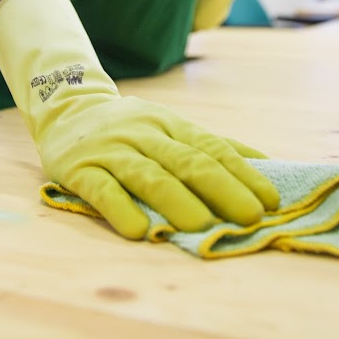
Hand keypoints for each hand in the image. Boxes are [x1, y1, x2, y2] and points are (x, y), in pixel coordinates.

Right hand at [0, 0, 277, 238]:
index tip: (271, 200)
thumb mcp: (170, 126)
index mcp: (171, 124)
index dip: (243, 173)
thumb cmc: (131, 127)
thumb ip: (212, 145)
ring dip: (176, 200)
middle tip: (249, 217)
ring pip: (148, 174)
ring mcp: (112, 150)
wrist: (67, 107)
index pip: (212, 147)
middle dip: (222, 188)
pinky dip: (121, 209)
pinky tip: (138, 231)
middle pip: (186, 160)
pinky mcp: (79, 168)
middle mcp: (144, 133)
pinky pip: (101, 189)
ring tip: (201, 227)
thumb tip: (266, 164)